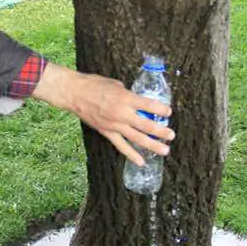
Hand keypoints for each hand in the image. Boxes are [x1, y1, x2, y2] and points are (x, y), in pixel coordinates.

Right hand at [31, 63, 173, 165]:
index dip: (161, 110)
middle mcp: (122, 113)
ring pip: (137, 138)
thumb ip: (128, 94)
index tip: (168, 112)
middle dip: (161, 131)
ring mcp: (114, 125)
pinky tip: (141, 162)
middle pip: (146, 125)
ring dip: (152, 145)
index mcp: (126, 98)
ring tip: (165, 150)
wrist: (75, 93)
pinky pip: (121, 146)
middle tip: (171, 135)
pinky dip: (131, 155)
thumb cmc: (95, 84)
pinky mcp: (107, 132)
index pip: (149, 105)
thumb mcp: (116, 84)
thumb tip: (137, 101)